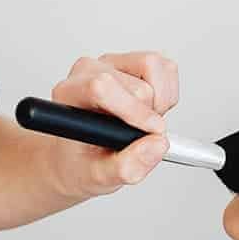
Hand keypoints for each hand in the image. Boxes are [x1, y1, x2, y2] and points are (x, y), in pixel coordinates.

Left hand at [47, 50, 180, 199]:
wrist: (76, 156)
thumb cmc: (80, 162)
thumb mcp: (98, 177)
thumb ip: (126, 166)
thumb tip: (157, 144)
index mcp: (70, 93)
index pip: (102, 87)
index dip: (134, 111)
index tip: (151, 133)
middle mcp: (89, 72)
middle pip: (137, 86)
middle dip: (149, 116)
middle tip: (139, 137)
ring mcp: (111, 63)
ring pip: (155, 69)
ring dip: (160, 102)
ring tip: (144, 123)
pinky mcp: (132, 62)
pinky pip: (166, 68)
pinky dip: (168, 94)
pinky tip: (151, 112)